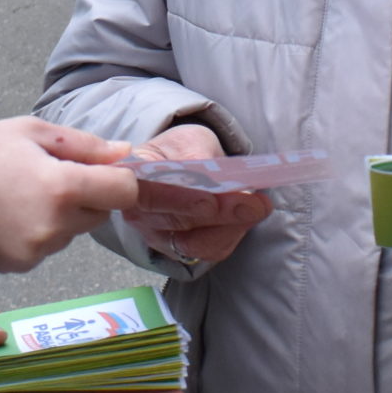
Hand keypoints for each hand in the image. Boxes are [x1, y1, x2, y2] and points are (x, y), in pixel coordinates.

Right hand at [0, 117, 140, 273]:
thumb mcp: (32, 132)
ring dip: (62, 215)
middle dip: (86, 195)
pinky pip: (49, 246)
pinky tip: (12, 215)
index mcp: (63, 187)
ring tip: (23, 194)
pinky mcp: (23, 265)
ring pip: (73, 230)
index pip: (123, 191)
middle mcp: (56, 225)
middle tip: (49, 176)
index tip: (101, 169)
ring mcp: (39, 249)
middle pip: (100, 212)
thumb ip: (84, 144)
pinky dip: (40, 232)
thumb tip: (124, 153)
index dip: (117, 178)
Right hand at [127, 121, 270, 268]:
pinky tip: (245, 218)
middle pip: (178, 222)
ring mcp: (156, 236)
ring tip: (258, 207)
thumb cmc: (180, 152)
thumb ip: (200, 156)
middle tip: (254, 204)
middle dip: (221, 214)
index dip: (180, 200)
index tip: (210, 201)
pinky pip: (208, 251)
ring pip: (196, 244)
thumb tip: (218, 177)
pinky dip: (232, 235)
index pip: (150, 194)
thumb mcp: (190, 140)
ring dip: (232, 227)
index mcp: (132, 177)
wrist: (179, 167)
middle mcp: (138, 212)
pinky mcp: (178, 251)